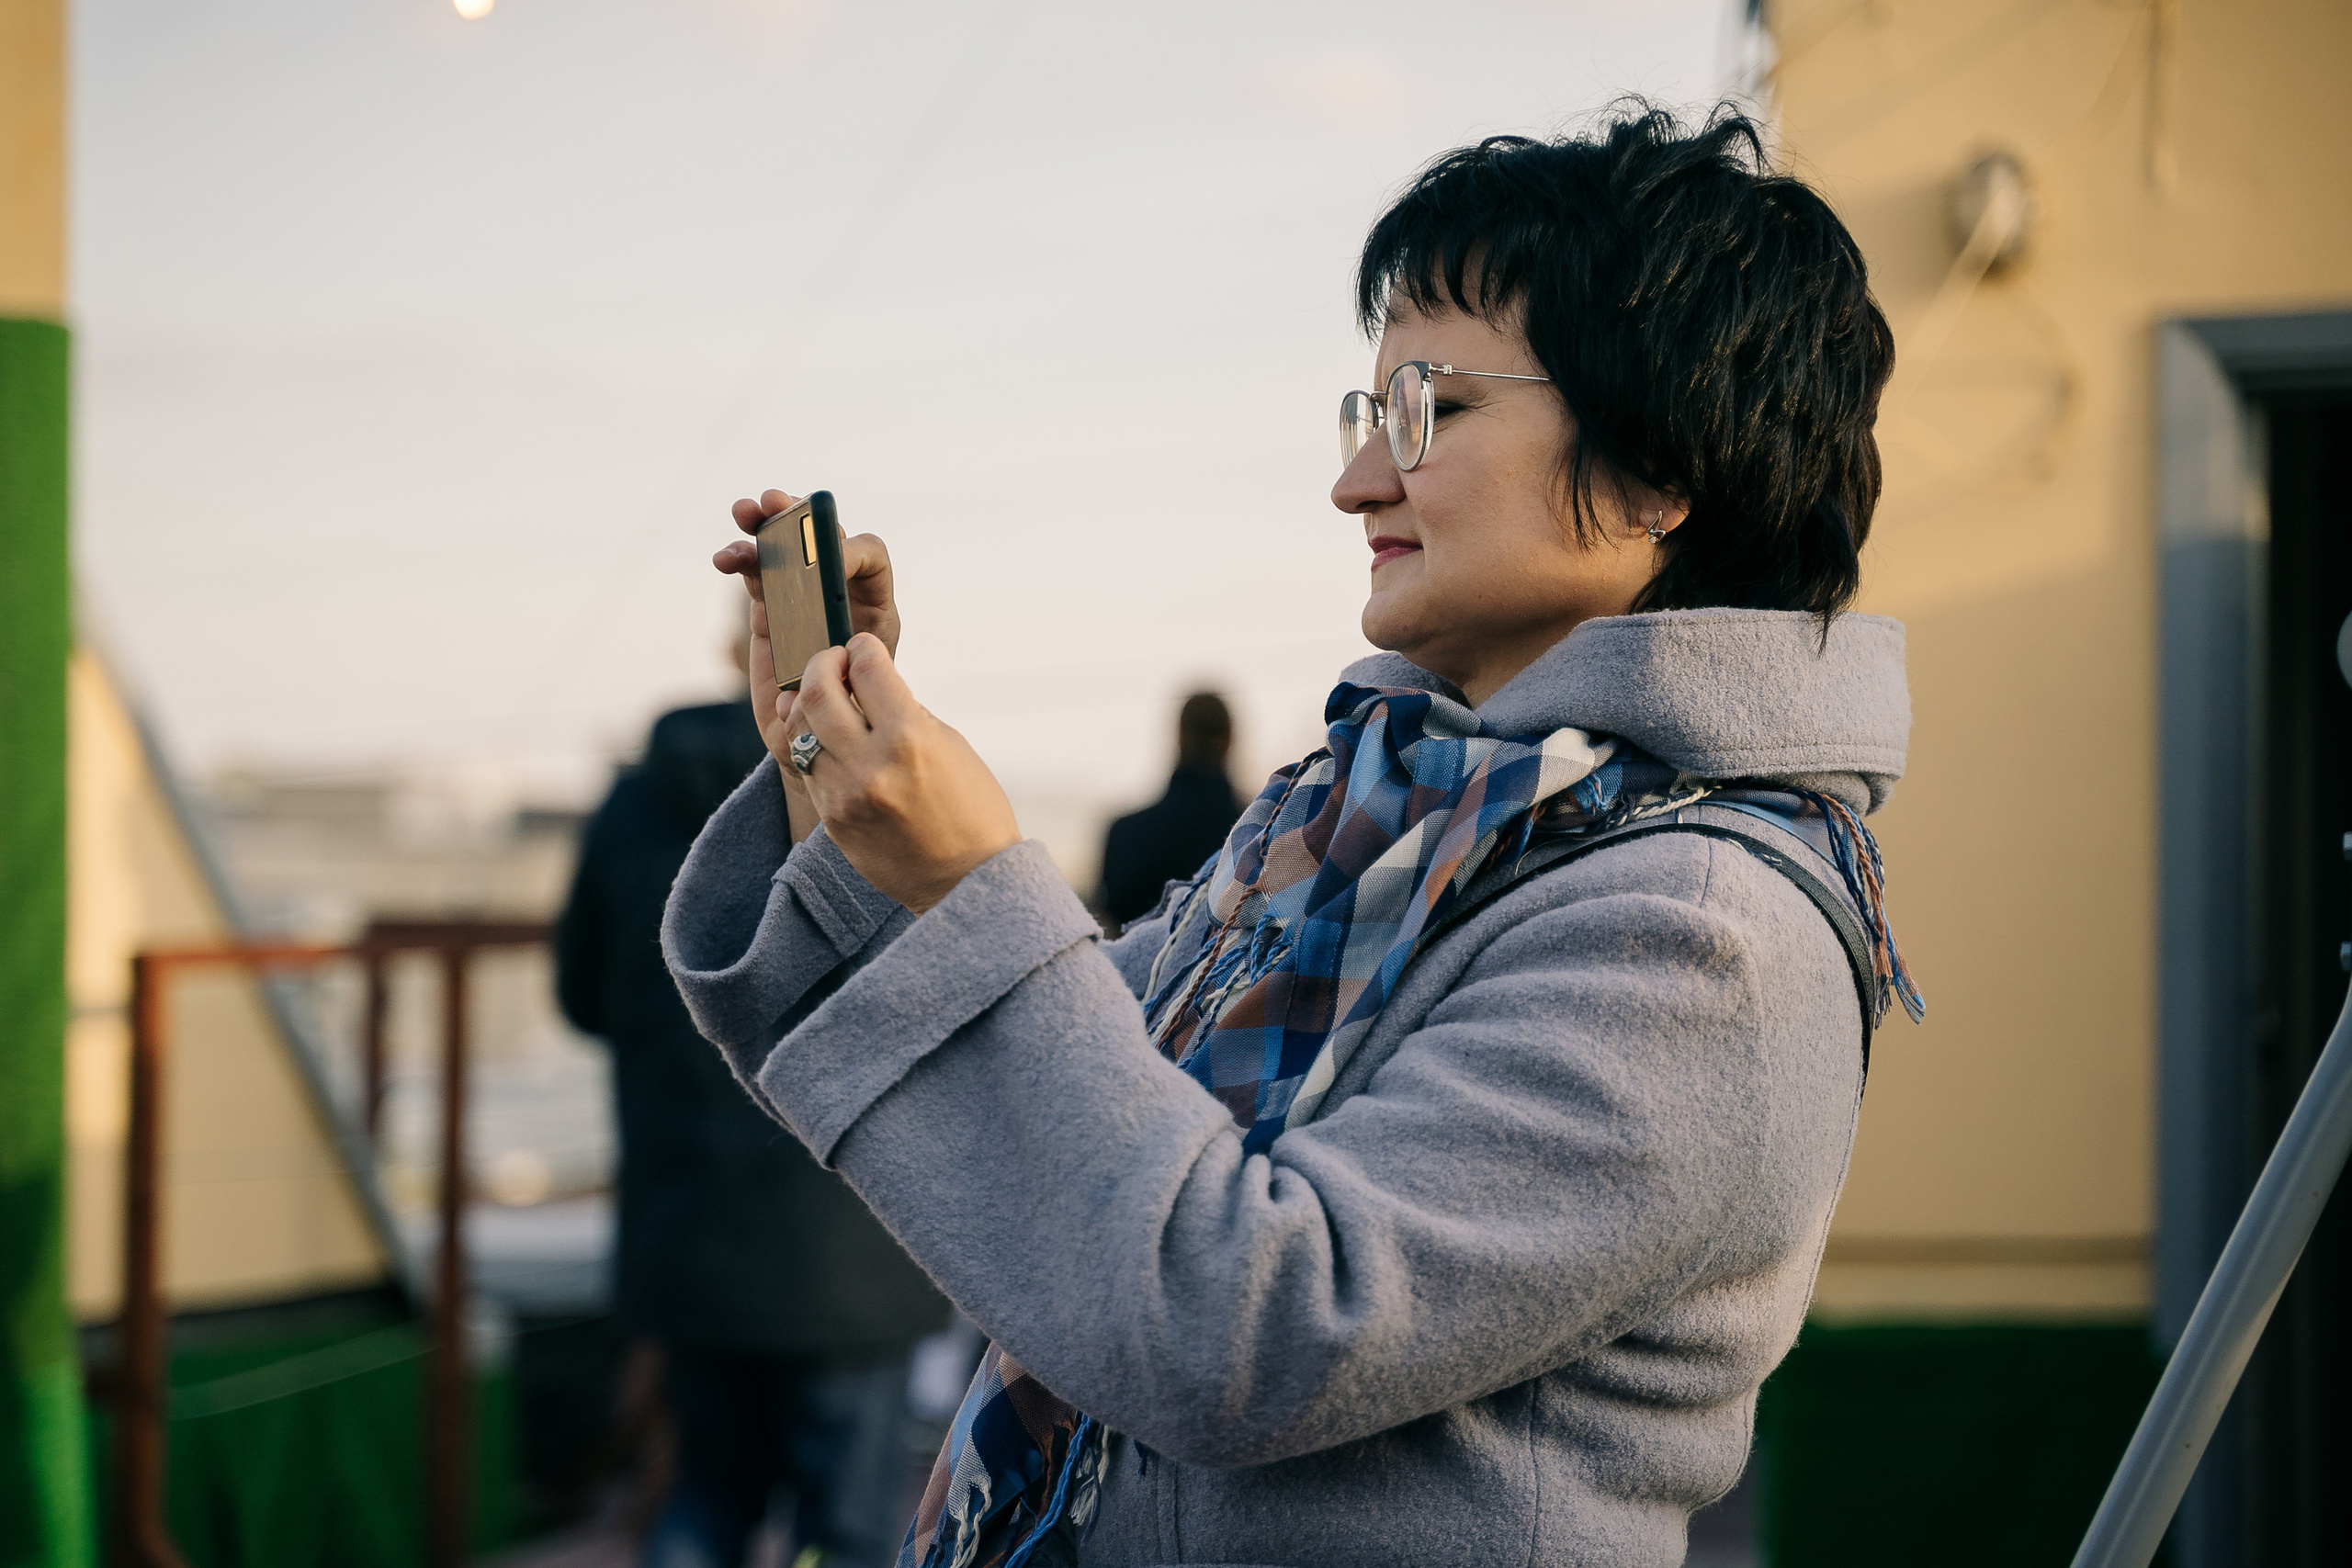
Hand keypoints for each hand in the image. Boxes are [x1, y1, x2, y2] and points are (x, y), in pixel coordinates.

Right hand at [713, 489, 902, 833]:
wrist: (826, 744)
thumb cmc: (854, 728)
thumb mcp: (860, 708)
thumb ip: (843, 685)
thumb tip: (817, 669)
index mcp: (873, 610)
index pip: (870, 560)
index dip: (850, 552)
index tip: (826, 563)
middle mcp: (839, 594)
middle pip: (824, 538)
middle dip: (799, 518)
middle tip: (773, 504)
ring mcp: (802, 597)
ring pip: (785, 548)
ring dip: (763, 525)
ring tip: (743, 514)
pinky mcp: (769, 608)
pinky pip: (756, 573)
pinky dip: (740, 559)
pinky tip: (725, 559)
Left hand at [790, 633, 1021, 913]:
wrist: (967, 881)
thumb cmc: (972, 809)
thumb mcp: (950, 745)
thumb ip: (905, 711)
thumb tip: (868, 682)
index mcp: (910, 738)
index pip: (868, 667)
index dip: (863, 647)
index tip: (863, 646)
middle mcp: (870, 764)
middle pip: (818, 691)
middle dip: (822, 663)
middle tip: (834, 661)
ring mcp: (845, 795)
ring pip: (800, 729)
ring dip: (809, 703)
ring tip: (824, 698)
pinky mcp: (832, 819)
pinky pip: (808, 767)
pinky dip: (815, 743)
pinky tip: (828, 737)